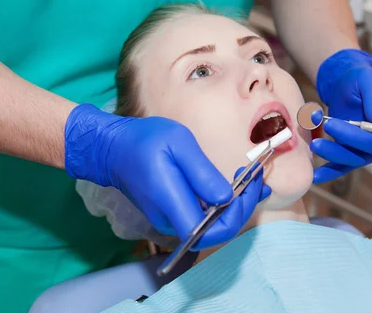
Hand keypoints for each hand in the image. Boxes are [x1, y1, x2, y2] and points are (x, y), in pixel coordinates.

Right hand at [64, 104, 269, 249]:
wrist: (113, 149)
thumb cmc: (145, 140)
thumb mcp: (178, 143)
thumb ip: (202, 173)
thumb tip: (226, 198)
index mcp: (171, 202)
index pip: (211, 231)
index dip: (237, 215)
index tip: (249, 184)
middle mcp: (170, 219)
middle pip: (216, 231)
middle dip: (243, 208)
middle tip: (257, 179)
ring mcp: (170, 219)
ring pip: (212, 226)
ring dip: (238, 207)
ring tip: (255, 181)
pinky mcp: (173, 213)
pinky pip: (204, 216)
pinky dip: (225, 204)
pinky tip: (239, 187)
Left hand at [312, 49, 371, 183]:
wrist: (345, 84)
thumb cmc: (364, 80)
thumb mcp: (371, 81)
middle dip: (354, 139)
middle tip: (332, 124)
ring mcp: (370, 149)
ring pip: (356, 158)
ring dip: (336, 153)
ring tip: (316, 143)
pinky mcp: (351, 152)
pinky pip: (342, 165)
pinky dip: (329, 171)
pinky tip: (317, 176)